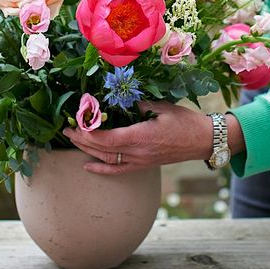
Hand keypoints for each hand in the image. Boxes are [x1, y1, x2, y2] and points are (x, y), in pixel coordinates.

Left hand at [61, 100, 211, 174]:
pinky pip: (118, 170)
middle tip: (66, 128)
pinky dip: (101, 169)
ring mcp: (139, 161)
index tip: (75, 120)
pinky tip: (87, 165)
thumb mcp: (161, 106)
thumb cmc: (185, 121)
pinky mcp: (143, 165)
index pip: (106, 138)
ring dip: (86, 150)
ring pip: (106, 159)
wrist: (204, 141)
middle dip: (81, 138)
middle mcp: (137, 152)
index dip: (87, 131)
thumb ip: (137, 103)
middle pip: (101, 148)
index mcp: (140, 136)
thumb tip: (118, 98)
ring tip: (71, 140)